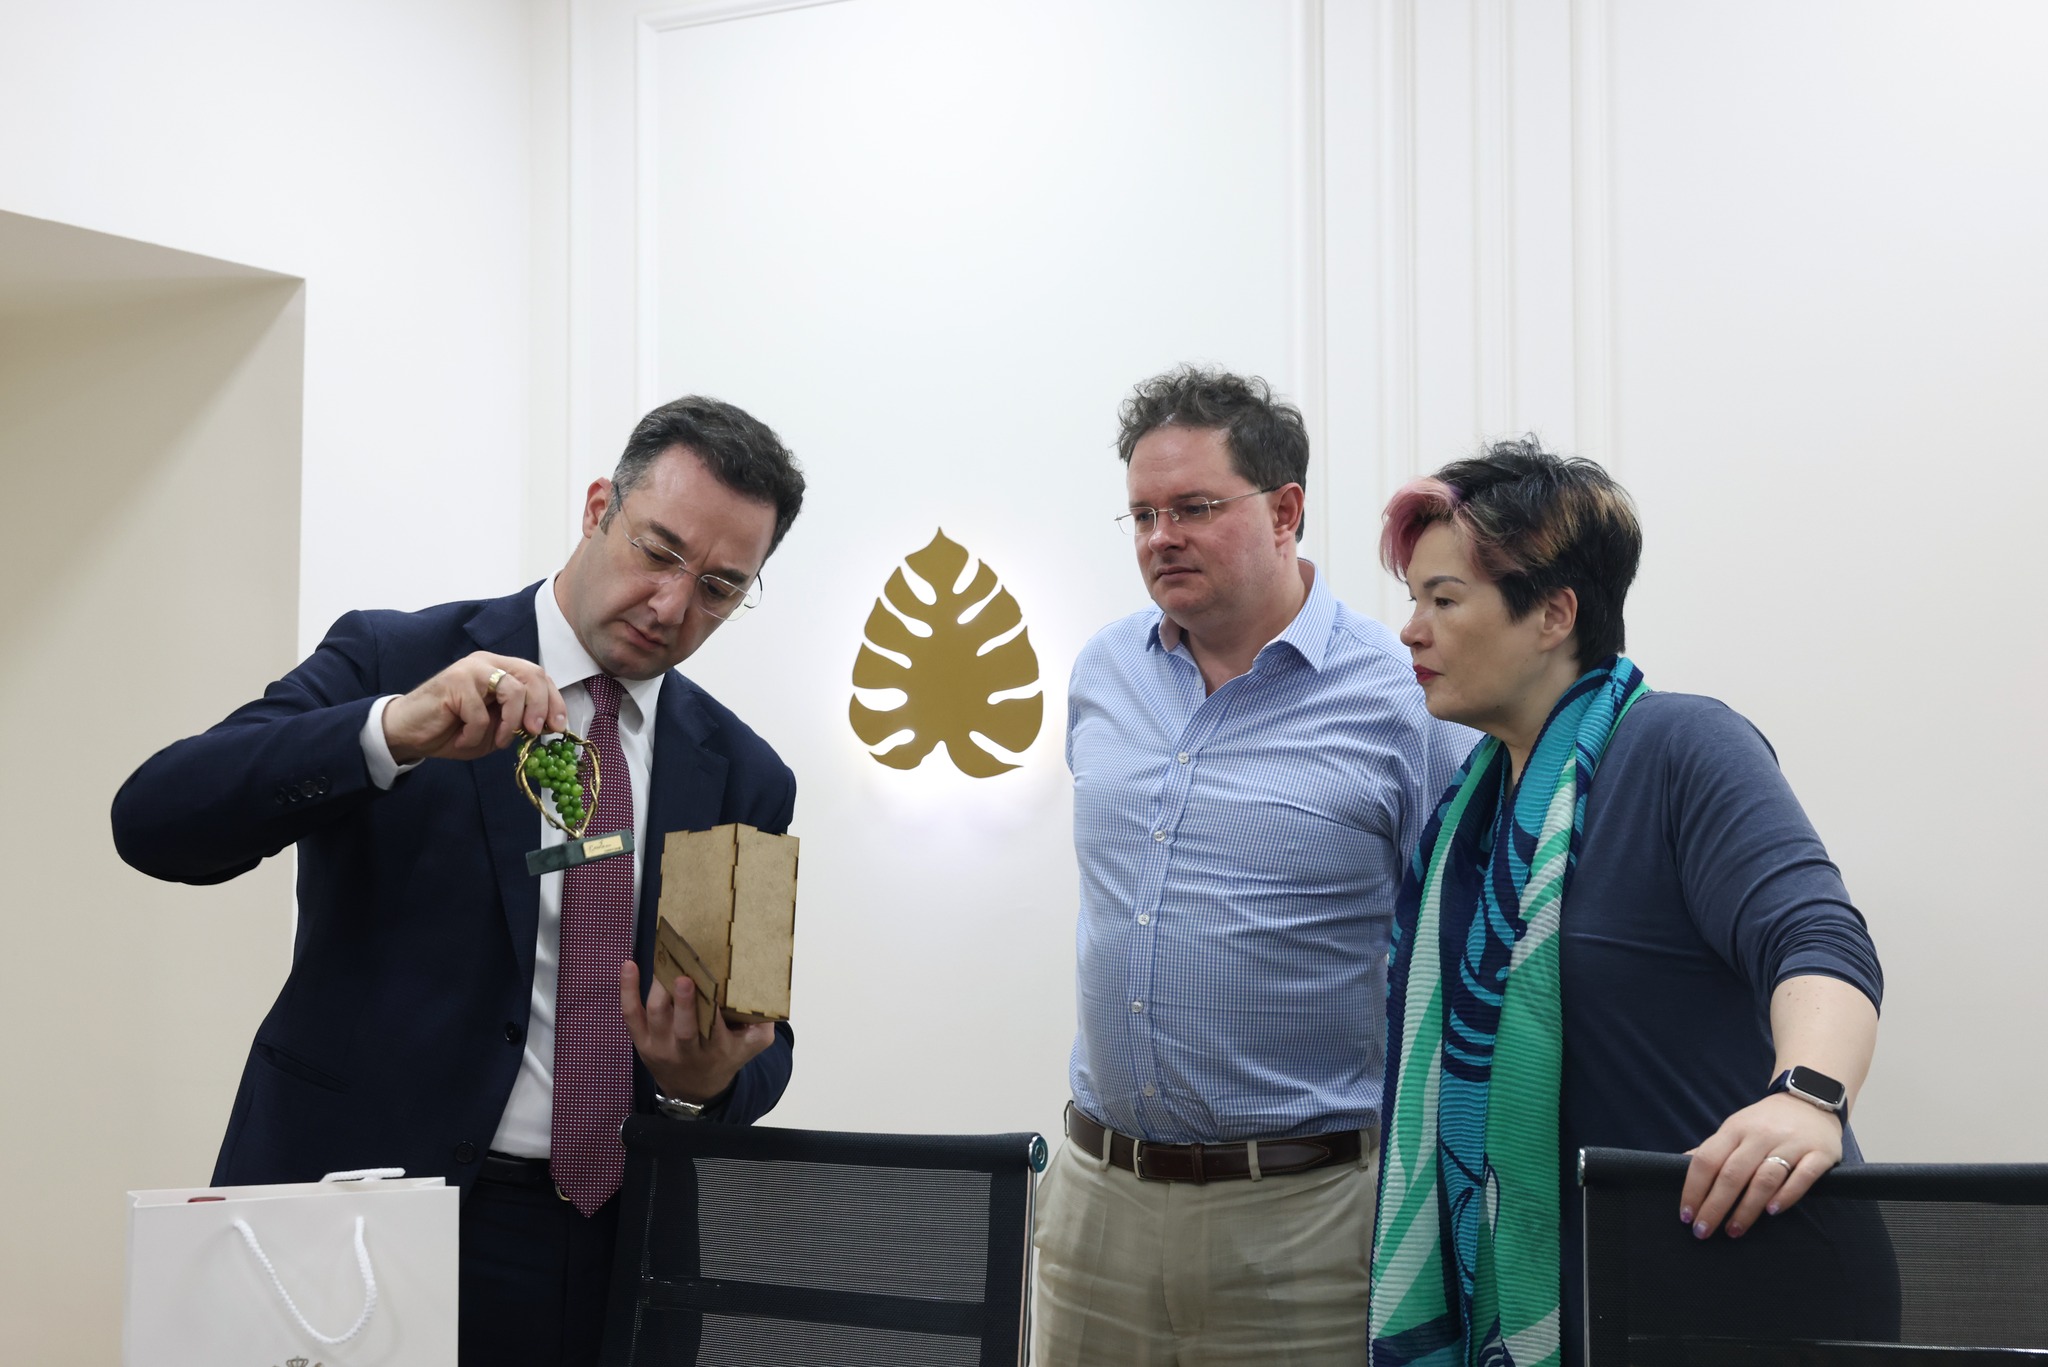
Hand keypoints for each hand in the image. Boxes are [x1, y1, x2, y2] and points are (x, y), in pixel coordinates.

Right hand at [382, 652, 567, 762]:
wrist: (408, 732)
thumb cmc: (453, 730)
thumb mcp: (494, 728)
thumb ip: (517, 721)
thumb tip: (547, 726)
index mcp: (500, 669)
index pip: (538, 676)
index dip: (553, 700)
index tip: (558, 727)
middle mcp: (487, 663)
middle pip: (532, 675)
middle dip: (541, 706)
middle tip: (535, 732)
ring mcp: (470, 669)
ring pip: (512, 690)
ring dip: (510, 723)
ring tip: (498, 741)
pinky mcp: (454, 682)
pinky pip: (480, 714)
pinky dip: (475, 735)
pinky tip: (462, 739)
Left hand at [619, 961, 775, 1104]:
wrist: (693, 1089)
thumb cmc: (723, 1057)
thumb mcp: (750, 1048)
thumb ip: (764, 1027)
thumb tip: (769, 1000)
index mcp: (714, 1050)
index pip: (714, 1029)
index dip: (713, 1011)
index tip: (714, 987)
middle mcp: (685, 1051)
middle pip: (683, 1028)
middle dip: (684, 1004)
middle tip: (685, 977)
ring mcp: (659, 1046)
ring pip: (656, 1015)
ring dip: (659, 989)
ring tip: (665, 961)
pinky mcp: (640, 1040)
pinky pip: (630, 1014)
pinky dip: (627, 990)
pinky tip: (630, 966)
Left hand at [1681, 1093, 1844, 1239]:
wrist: (1810, 1100)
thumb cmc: (1765, 1123)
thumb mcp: (1735, 1128)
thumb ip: (1713, 1149)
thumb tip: (1679, 1166)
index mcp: (1735, 1129)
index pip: (1707, 1160)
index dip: (1694, 1189)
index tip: (1686, 1216)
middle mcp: (1760, 1135)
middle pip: (1732, 1173)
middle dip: (1715, 1206)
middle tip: (1703, 1232)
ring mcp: (1791, 1144)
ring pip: (1765, 1178)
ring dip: (1747, 1208)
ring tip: (1733, 1230)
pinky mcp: (1819, 1154)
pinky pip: (1803, 1177)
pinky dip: (1786, 1195)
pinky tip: (1772, 1212)